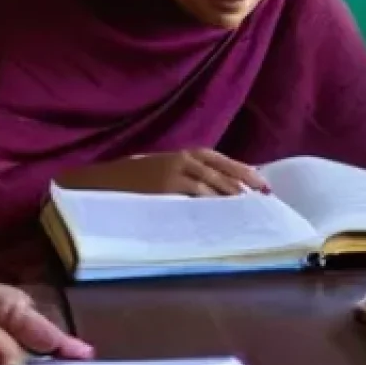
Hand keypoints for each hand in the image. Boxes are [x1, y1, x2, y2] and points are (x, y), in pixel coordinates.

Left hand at [0, 271, 94, 364]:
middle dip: (64, 352)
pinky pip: (21, 347)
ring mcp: (9, 323)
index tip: (86, 357)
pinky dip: (32, 359)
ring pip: (35, 342)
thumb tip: (19, 364)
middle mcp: (18, 311)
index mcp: (14, 304)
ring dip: (50, 358)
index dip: (65, 344)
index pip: (45, 330)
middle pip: (45, 336)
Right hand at [62, 149, 269, 196]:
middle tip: (265, 193)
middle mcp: (181, 159)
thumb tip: (212, 192)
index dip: (240, 168)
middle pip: (221, 168)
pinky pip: (194, 193)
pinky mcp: (165, 187)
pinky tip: (223, 210)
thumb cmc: (130, 182)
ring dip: (231, 192)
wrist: (99, 182)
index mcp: (181, 154)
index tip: (260, 181)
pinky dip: (211, 201)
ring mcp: (173, 172)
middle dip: (245, 180)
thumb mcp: (159, 173)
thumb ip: (184, 178)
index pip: (218, 158)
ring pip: (211, 181)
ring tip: (250, 204)